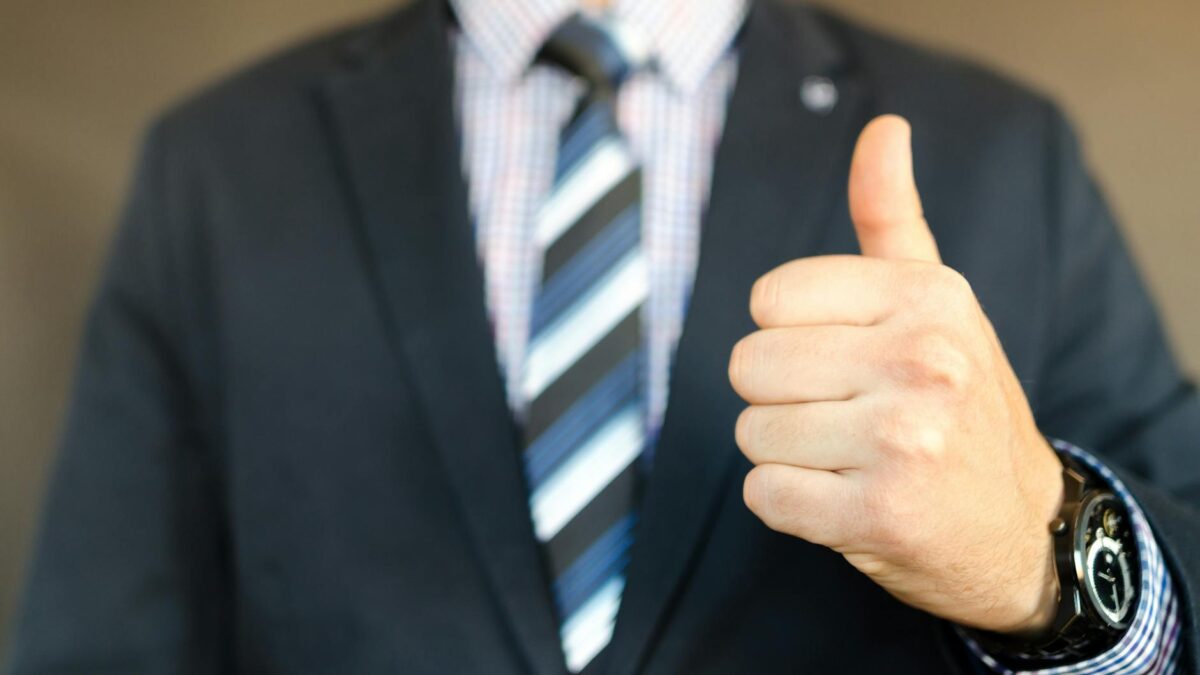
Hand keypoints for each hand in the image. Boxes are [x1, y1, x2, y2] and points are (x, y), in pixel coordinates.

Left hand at [728, 115, 1064, 634]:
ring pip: (752, 432)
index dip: (788, 334)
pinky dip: (788, 504)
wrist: (1018, 523)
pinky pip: (764, 495)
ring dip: (784, 453)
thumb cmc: (960, 400)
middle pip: (749, 364)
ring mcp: (904, 442)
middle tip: (843, 416)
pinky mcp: (879, 516)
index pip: (769, 299)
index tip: (842, 358)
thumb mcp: (936, 301)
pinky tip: (844, 499)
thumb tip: (883, 127)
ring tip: (849, 458)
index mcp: (928, 297)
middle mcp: (923, 361)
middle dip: (780, 396)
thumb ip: (891, 217)